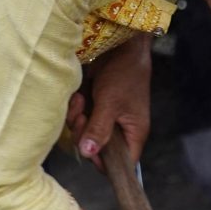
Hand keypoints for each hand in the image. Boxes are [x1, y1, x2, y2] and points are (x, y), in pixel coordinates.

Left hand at [67, 36, 151, 165]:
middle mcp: (120, 129)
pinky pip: (81, 118)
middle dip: (85, 133)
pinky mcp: (95, 107)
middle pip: (98, 148)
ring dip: (78, 118)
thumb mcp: (110, 103)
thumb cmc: (124, 75)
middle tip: (81, 118)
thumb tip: (88, 153)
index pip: (122, 163)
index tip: (88, 149)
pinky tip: (78, 96)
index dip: (104, 161)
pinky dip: (77, 108)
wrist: (120, 46)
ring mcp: (106, 118)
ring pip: (85, 132)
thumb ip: (99, 129)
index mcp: (133, 133)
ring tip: (80, 101)